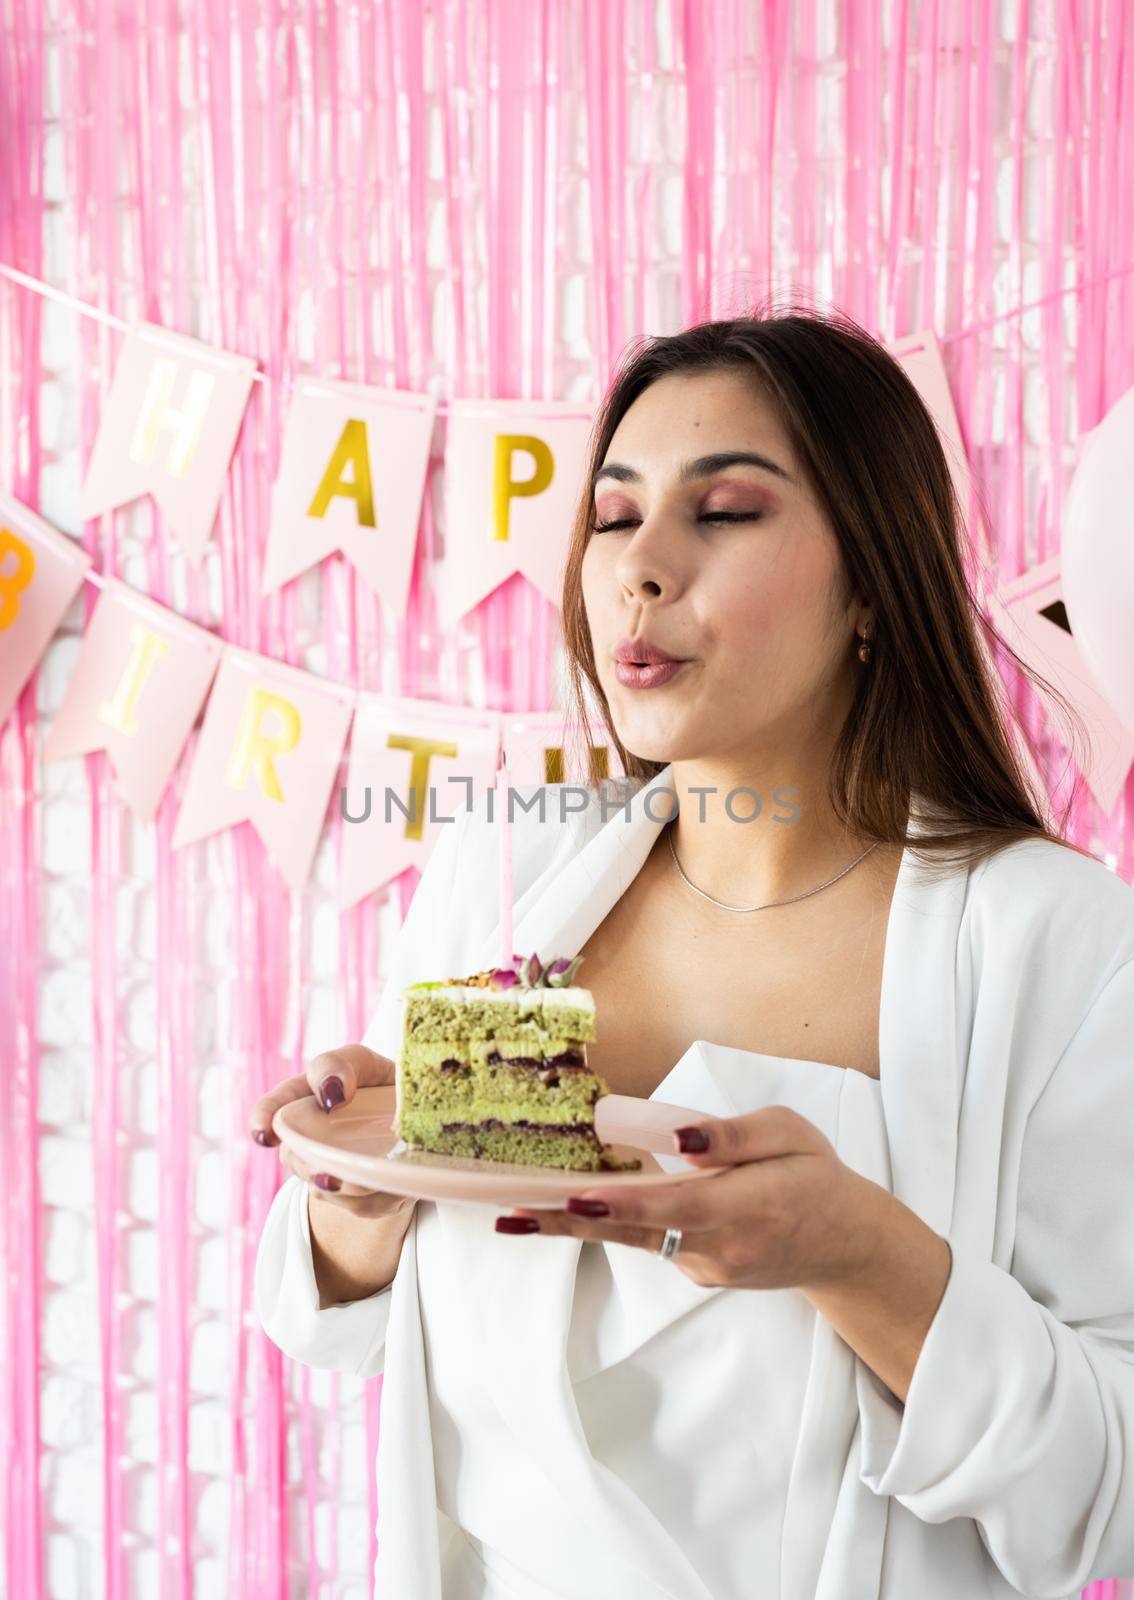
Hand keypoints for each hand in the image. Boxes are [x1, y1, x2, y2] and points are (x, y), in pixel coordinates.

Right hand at [248, 1044, 414, 1221]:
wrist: (423, 1125)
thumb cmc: (386, 1084)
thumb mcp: (366, 1064)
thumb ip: (341, 1066)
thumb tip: (331, 1094)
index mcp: (306, 1100)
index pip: (274, 1107)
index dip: (263, 1119)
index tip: (265, 1135)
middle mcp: (310, 1139)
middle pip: (296, 1158)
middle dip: (310, 1170)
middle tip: (328, 1177)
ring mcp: (330, 1171)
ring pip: (328, 1189)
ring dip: (352, 1187)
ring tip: (378, 1177)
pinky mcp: (356, 1199)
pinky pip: (362, 1206)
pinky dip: (382, 1196)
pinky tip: (396, 1184)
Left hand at [497, 1103, 879, 1291]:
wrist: (844, 1244)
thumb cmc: (814, 1176)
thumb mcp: (788, 1134)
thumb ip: (732, 1136)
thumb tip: (680, 1140)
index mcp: (746, 1204)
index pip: (675, 1206)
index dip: (624, 1205)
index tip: (578, 1200)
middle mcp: (719, 1245)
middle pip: (635, 1232)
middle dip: (569, 1224)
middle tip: (511, 1216)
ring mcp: (704, 1266)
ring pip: (634, 1238)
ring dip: (575, 1226)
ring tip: (514, 1214)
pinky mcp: (696, 1271)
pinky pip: (651, 1239)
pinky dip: (617, 1221)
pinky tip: (589, 1201)